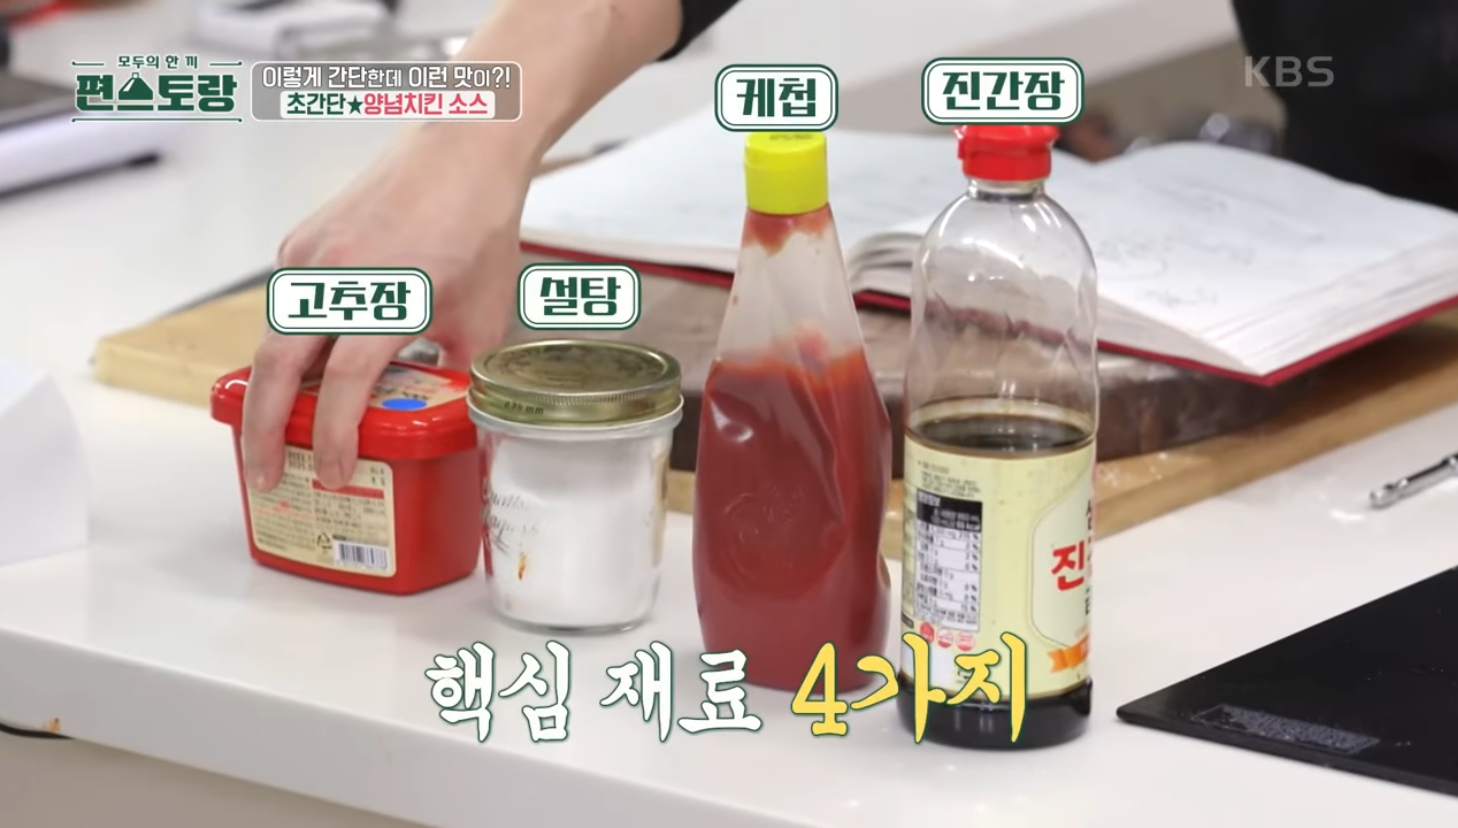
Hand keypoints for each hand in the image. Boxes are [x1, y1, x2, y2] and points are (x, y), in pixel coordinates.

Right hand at [241, 123, 530, 491]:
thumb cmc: (477, 231)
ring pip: (276, 336)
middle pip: (278, 368)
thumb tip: (450, 423)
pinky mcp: (301, 242)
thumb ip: (459, 375)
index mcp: (387, 299)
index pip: (347, 385)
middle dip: (266, 428)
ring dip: (273, 389)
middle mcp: (337, 278)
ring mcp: (311, 257)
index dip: (337, 436)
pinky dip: (287, 344)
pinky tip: (304, 373)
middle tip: (267, 474)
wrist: (460, 152)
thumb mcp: (481, 318)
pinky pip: (286, 305)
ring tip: (281, 432)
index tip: (334, 473)